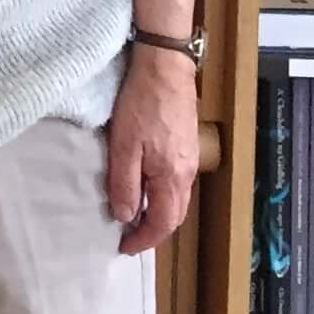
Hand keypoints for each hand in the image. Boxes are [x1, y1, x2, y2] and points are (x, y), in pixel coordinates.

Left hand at [105, 49, 198, 253]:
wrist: (164, 65)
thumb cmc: (141, 104)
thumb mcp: (123, 145)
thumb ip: (125, 184)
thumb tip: (126, 217)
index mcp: (173, 177)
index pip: (163, 223)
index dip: (144, 239)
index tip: (124, 247)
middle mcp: (187, 172)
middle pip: (175, 215)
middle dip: (154, 230)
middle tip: (129, 236)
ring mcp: (190, 157)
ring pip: (177, 198)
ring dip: (159, 212)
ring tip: (136, 214)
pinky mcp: (187, 143)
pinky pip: (177, 181)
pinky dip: (163, 194)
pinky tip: (147, 186)